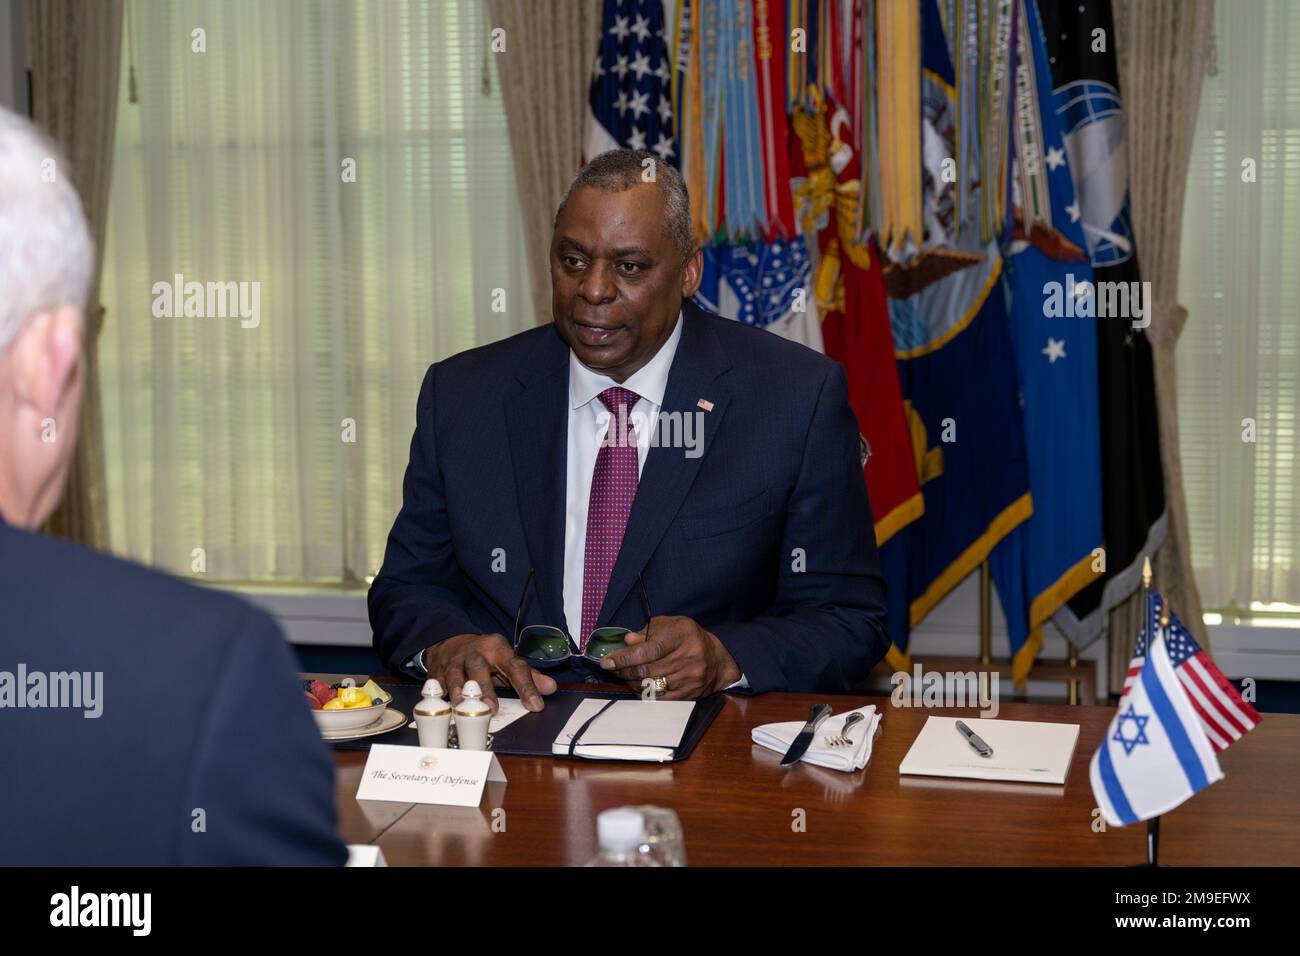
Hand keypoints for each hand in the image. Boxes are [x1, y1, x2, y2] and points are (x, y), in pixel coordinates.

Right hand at [421, 633, 556, 712]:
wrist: (451, 642)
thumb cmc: (485, 656)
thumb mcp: (508, 661)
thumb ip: (529, 676)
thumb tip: (550, 688)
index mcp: (497, 648)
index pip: (515, 666)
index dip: (526, 686)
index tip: (535, 705)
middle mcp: (475, 652)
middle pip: (479, 667)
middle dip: (485, 688)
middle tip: (491, 709)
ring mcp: (454, 660)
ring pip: (455, 674)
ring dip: (458, 691)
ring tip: (462, 706)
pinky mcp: (437, 670)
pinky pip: (436, 681)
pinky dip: (437, 693)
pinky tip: (441, 704)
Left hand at [598, 615, 740, 699]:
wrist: (717, 660)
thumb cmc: (688, 639)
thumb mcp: (670, 626)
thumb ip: (647, 632)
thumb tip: (627, 641)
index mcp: (682, 634)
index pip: (648, 649)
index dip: (625, 657)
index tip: (607, 662)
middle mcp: (689, 656)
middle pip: (646, 670)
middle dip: (624, 671)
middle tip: (613, 669)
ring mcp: (690, 677)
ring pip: (650, 686)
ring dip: (632, 682)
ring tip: (628, 675)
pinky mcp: (690, 694)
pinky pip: (659, 699)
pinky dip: (644, 694)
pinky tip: (640, 686)